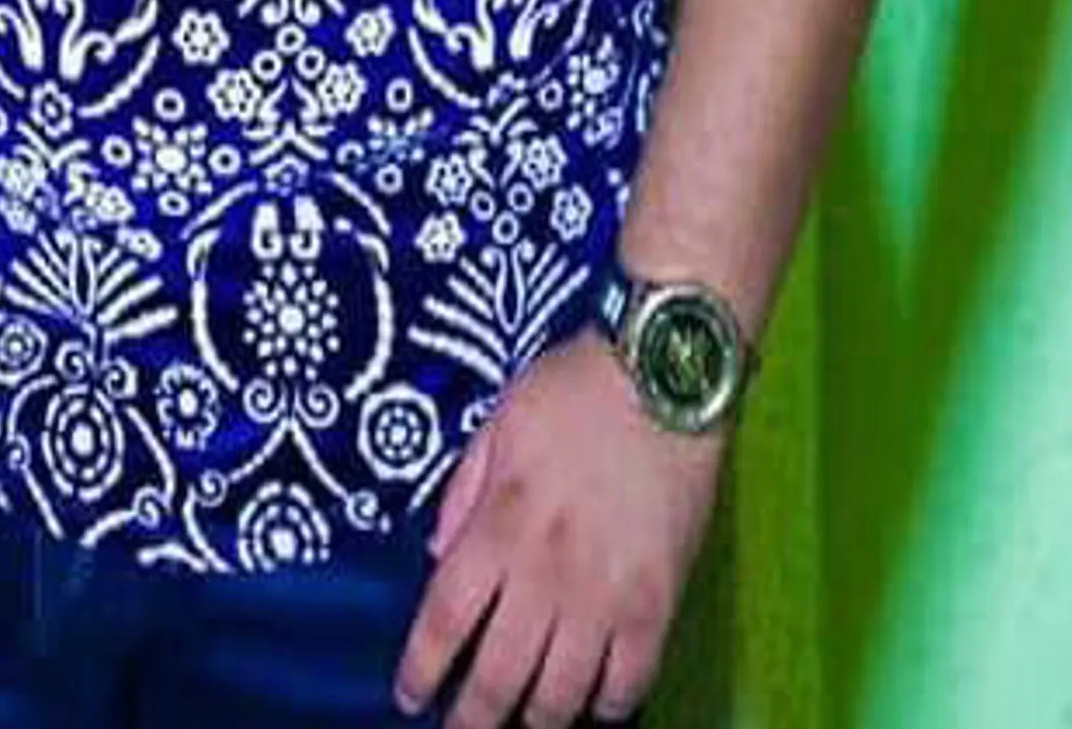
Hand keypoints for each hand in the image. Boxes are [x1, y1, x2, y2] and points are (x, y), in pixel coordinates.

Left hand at [394, 335, 721, 725]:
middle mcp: (546, 571)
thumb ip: (462, 492)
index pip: (446, 618)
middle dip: (472, 719)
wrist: (663, 377)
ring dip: (535, 720)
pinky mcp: (659, 604)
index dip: (422, 668)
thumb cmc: (573, 390)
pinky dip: (607, 705)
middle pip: (499, 674)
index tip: (408, 698)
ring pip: (561, 694)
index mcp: (499, 524)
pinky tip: (592, 702)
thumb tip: (435, 557)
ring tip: (521, 724)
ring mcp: (606, 595)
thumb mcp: (497, 423)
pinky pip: (629, 682)